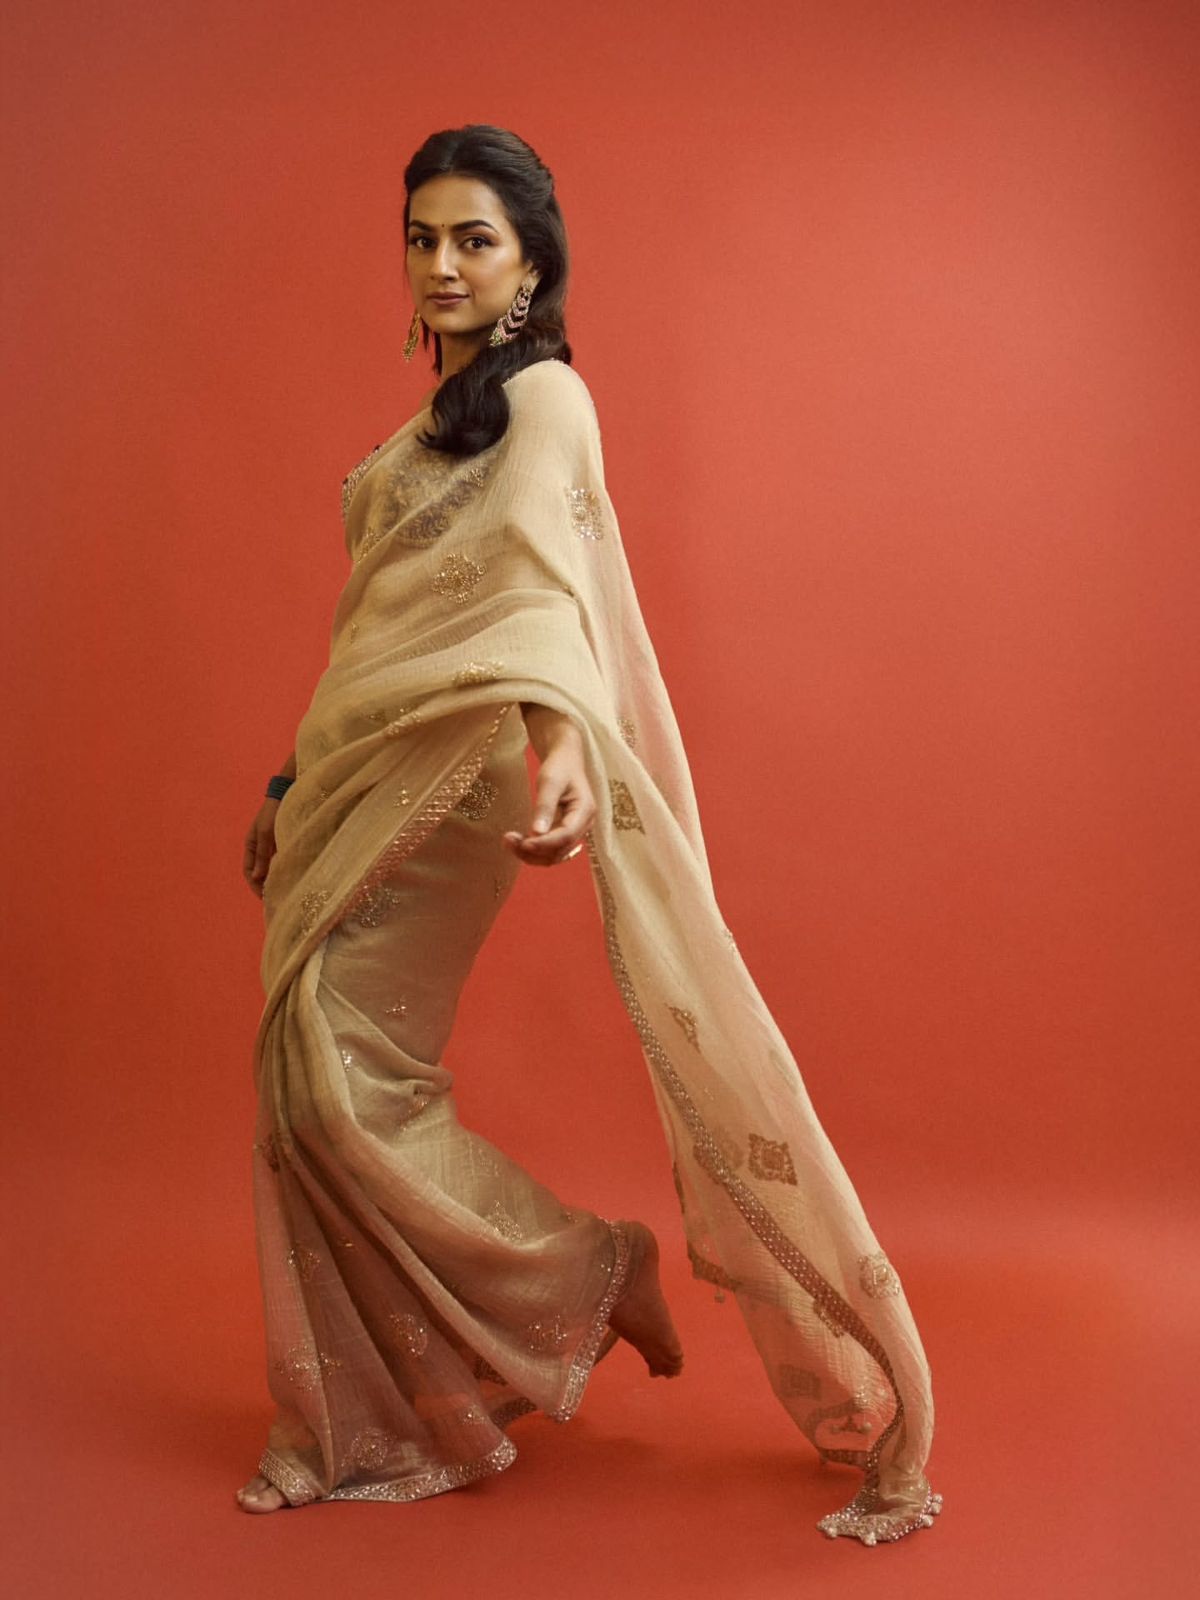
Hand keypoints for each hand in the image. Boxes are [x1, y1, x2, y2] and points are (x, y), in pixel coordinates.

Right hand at [243, 798, 280, 897]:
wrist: (289, 793)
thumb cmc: (274, 812)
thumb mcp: (266, 833)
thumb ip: (262, 855)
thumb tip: (256, 878)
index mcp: (250, 845)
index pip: (248, 872)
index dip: (255, 886)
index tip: (265, 898)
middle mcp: (260, 847)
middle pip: (259, 872)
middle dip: (265, 886)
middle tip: (276, 900)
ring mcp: (272, 845)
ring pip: (271, 867)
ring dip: (275, 879)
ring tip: (285, 892)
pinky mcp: (284, 842)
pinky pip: (281, 860)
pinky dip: (284, 870)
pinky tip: (293, 877)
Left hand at [504, 716, 594, 867]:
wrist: (565, 760)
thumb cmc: (559, 767)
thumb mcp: (550, 782)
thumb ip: (544, 807)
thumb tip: (536, 833)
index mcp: (584, 811)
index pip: (566, 836)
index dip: (544, 843)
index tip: (522, 843)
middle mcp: (583, 825)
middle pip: (560, 850)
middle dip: (534, 851)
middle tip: (507, 840)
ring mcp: (575, 831)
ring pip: (554, 855)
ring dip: (531, 854)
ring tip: (508, 842)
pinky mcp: (564, 833)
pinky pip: (550, 849)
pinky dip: (533, 850)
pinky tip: (517, 842)